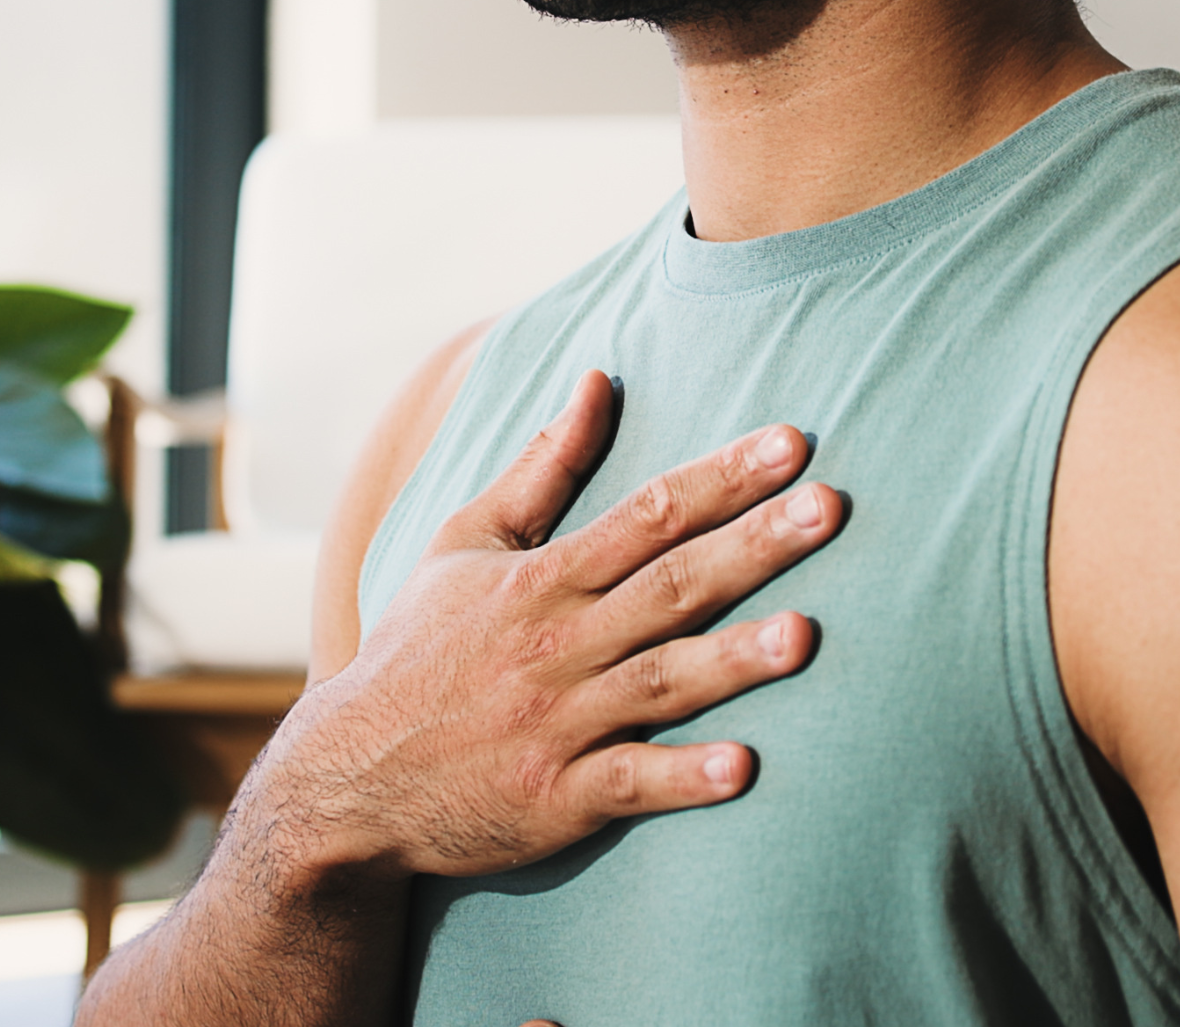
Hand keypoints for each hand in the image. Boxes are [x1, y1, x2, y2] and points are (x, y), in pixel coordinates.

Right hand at [232, 370, 842, 883]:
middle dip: (754, 545)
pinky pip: (628, 785)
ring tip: (805, 637)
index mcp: (541, 578)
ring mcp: (558, 724)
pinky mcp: (556, 799)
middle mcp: (556, 645)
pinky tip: (742, 770)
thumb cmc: (419, 649)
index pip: (647, 514)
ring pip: (659, 682)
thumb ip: (543, 466)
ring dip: (732, 660)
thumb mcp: (465, 543)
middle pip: (670, 586)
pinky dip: (681, 778)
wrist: (348, 780)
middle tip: (831, 509)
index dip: (722, 477)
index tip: (792, 444)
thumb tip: (597, 379)